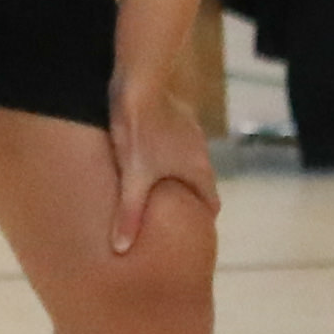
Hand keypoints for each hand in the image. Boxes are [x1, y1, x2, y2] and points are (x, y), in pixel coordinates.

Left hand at [104, 65, 220, 255]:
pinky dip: (166, 156)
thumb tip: (122, 249)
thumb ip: (130, 214)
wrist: (139, 85)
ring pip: (187, 163)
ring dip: (176, 176)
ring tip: (155, 190)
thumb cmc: (139, 133)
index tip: (191, 232)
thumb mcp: (133, 178)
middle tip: (170, 216)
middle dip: (188, 200)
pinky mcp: (175, 117)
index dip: (201, 220)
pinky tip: (146, 157)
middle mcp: (201, 153)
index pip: (211, 204)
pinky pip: (175, 144)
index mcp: (199, 171)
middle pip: (200, 184)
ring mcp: (190, 133)